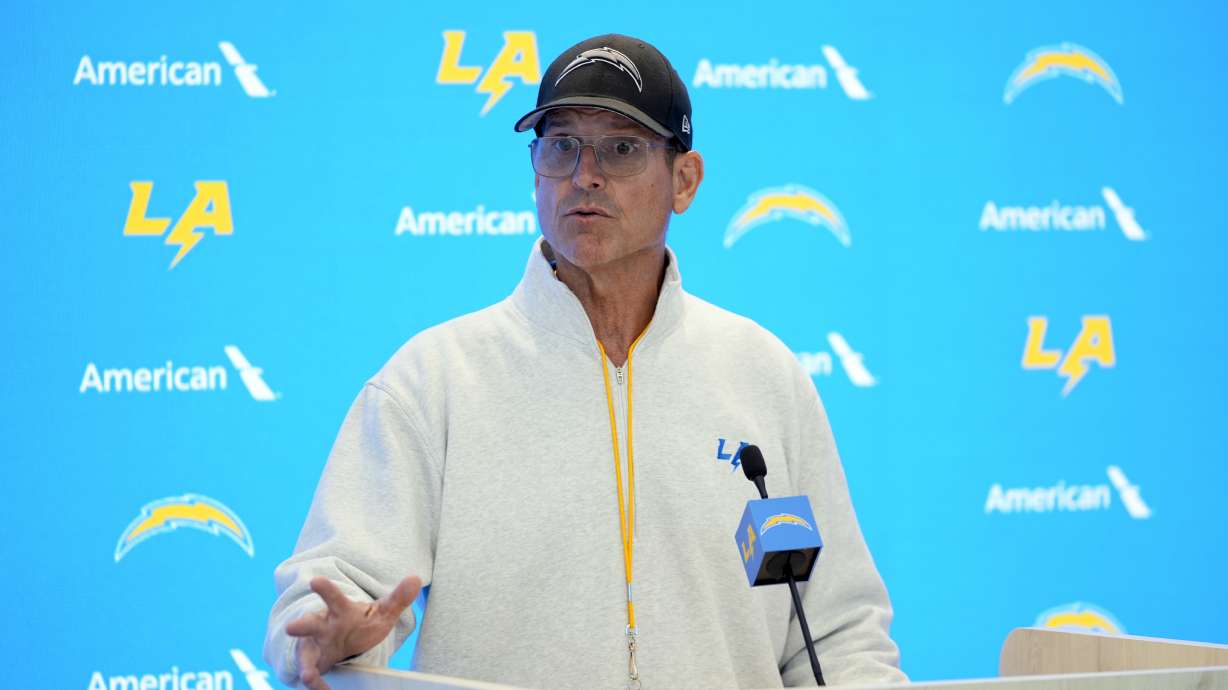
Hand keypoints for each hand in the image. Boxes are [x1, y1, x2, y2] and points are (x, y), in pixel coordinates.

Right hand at [285, 575, 422, 689]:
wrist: (341, 640)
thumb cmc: (360, 623)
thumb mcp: (382, 611)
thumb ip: (398, 598)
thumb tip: (416, 579)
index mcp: (340, 610)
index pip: (333, 598)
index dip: (325, 589)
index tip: (316, 581)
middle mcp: (322, 626)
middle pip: (309, 624)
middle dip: (301, 625)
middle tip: (292, 627)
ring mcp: (314, 645)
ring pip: (305, 653)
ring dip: (305, 664)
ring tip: (307, 676)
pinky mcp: (312, 662)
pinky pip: (312, 673)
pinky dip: (316, 682)